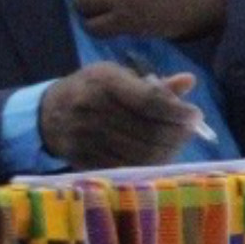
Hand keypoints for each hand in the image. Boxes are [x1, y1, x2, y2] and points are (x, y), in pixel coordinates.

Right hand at [37, 61, 200, 167]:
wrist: (49, 113)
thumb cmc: (93, 89)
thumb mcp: (118, 76)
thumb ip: (155, 84)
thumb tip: (189, 81)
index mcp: (104, 81)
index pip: (149, 100)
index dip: (177, 111)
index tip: (195, 114)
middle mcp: (92, 108)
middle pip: (148, 129)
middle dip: (177, 132)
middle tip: (190, 130)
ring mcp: (86, 137)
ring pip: (140, 152)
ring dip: (168, 150)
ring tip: (178, 143)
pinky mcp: (83, 159)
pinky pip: (126, 167)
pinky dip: (149, 164)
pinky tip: (160, 156)